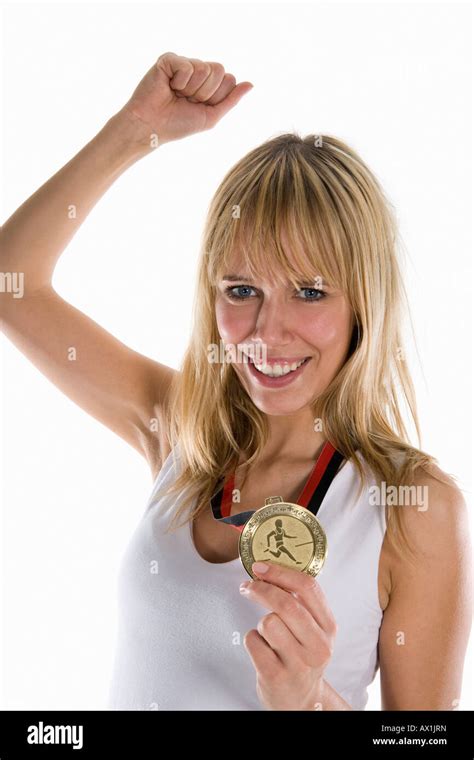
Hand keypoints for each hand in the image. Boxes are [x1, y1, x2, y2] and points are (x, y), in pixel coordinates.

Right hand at [118, 51, 252, 145]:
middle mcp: (197, 71)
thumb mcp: (211, 116)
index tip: (200, 107)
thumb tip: (251, 84)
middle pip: (220, 70)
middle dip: (206, 92)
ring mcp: (183, 63)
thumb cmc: (179, 125)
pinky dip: (180, 82)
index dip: (217, 97)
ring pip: (205, 67)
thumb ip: (231, 100)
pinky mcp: (169, 59)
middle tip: (188, 100)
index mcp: (209, 83)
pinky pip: (187, 65)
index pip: (229, 79)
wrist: (152, 126)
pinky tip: (168, 86)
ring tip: (177, 94)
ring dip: (192, 88)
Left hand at [240, 561, 337, 710]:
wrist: (301, 702)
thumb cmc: (303, 657)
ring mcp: (297, 663)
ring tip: (268, 636)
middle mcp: (318, 646)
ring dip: (261, 624)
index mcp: (329, 628)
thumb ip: (302, 603)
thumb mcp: (314, 631)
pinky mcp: (275, 675)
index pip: (308, 588)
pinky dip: (253, 640)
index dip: (280, 572)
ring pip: (268, 621)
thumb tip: (270, 569)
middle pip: (286, 603)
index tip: (261, 567)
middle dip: (261, 589)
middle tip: (247, 586)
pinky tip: (263, 650)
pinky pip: (253, 640)